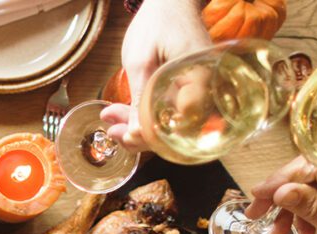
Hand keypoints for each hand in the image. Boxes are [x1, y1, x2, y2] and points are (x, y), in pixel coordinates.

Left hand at [100, 0, 211, 149]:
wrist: (170, 4)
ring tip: (110, 119)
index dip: (153, 137)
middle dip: (139, 135)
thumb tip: (135, 134)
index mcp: (202, 81)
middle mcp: (206, 91)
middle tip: (111, 129)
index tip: (125, 135)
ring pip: (169, 124)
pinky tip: (120, 113)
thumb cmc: (158, 23)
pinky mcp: (185, 92)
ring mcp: (197, 93)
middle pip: (176, 131)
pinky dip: (144, 116)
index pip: (182, 124)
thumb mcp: (140, 61)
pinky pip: (168, 113)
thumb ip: (140, 98)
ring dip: (138, 127)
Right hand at [247, 156, 316, 233]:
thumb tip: (279, 191)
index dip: (280, 179)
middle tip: (257, 213)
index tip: (257, 195)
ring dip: (293, 206)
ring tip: (278, 233)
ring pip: (313, 181)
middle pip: (309, 169)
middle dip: (282, 193)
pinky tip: (302, 231)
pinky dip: (310, 208)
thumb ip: (310, 205)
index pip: (311, 164)